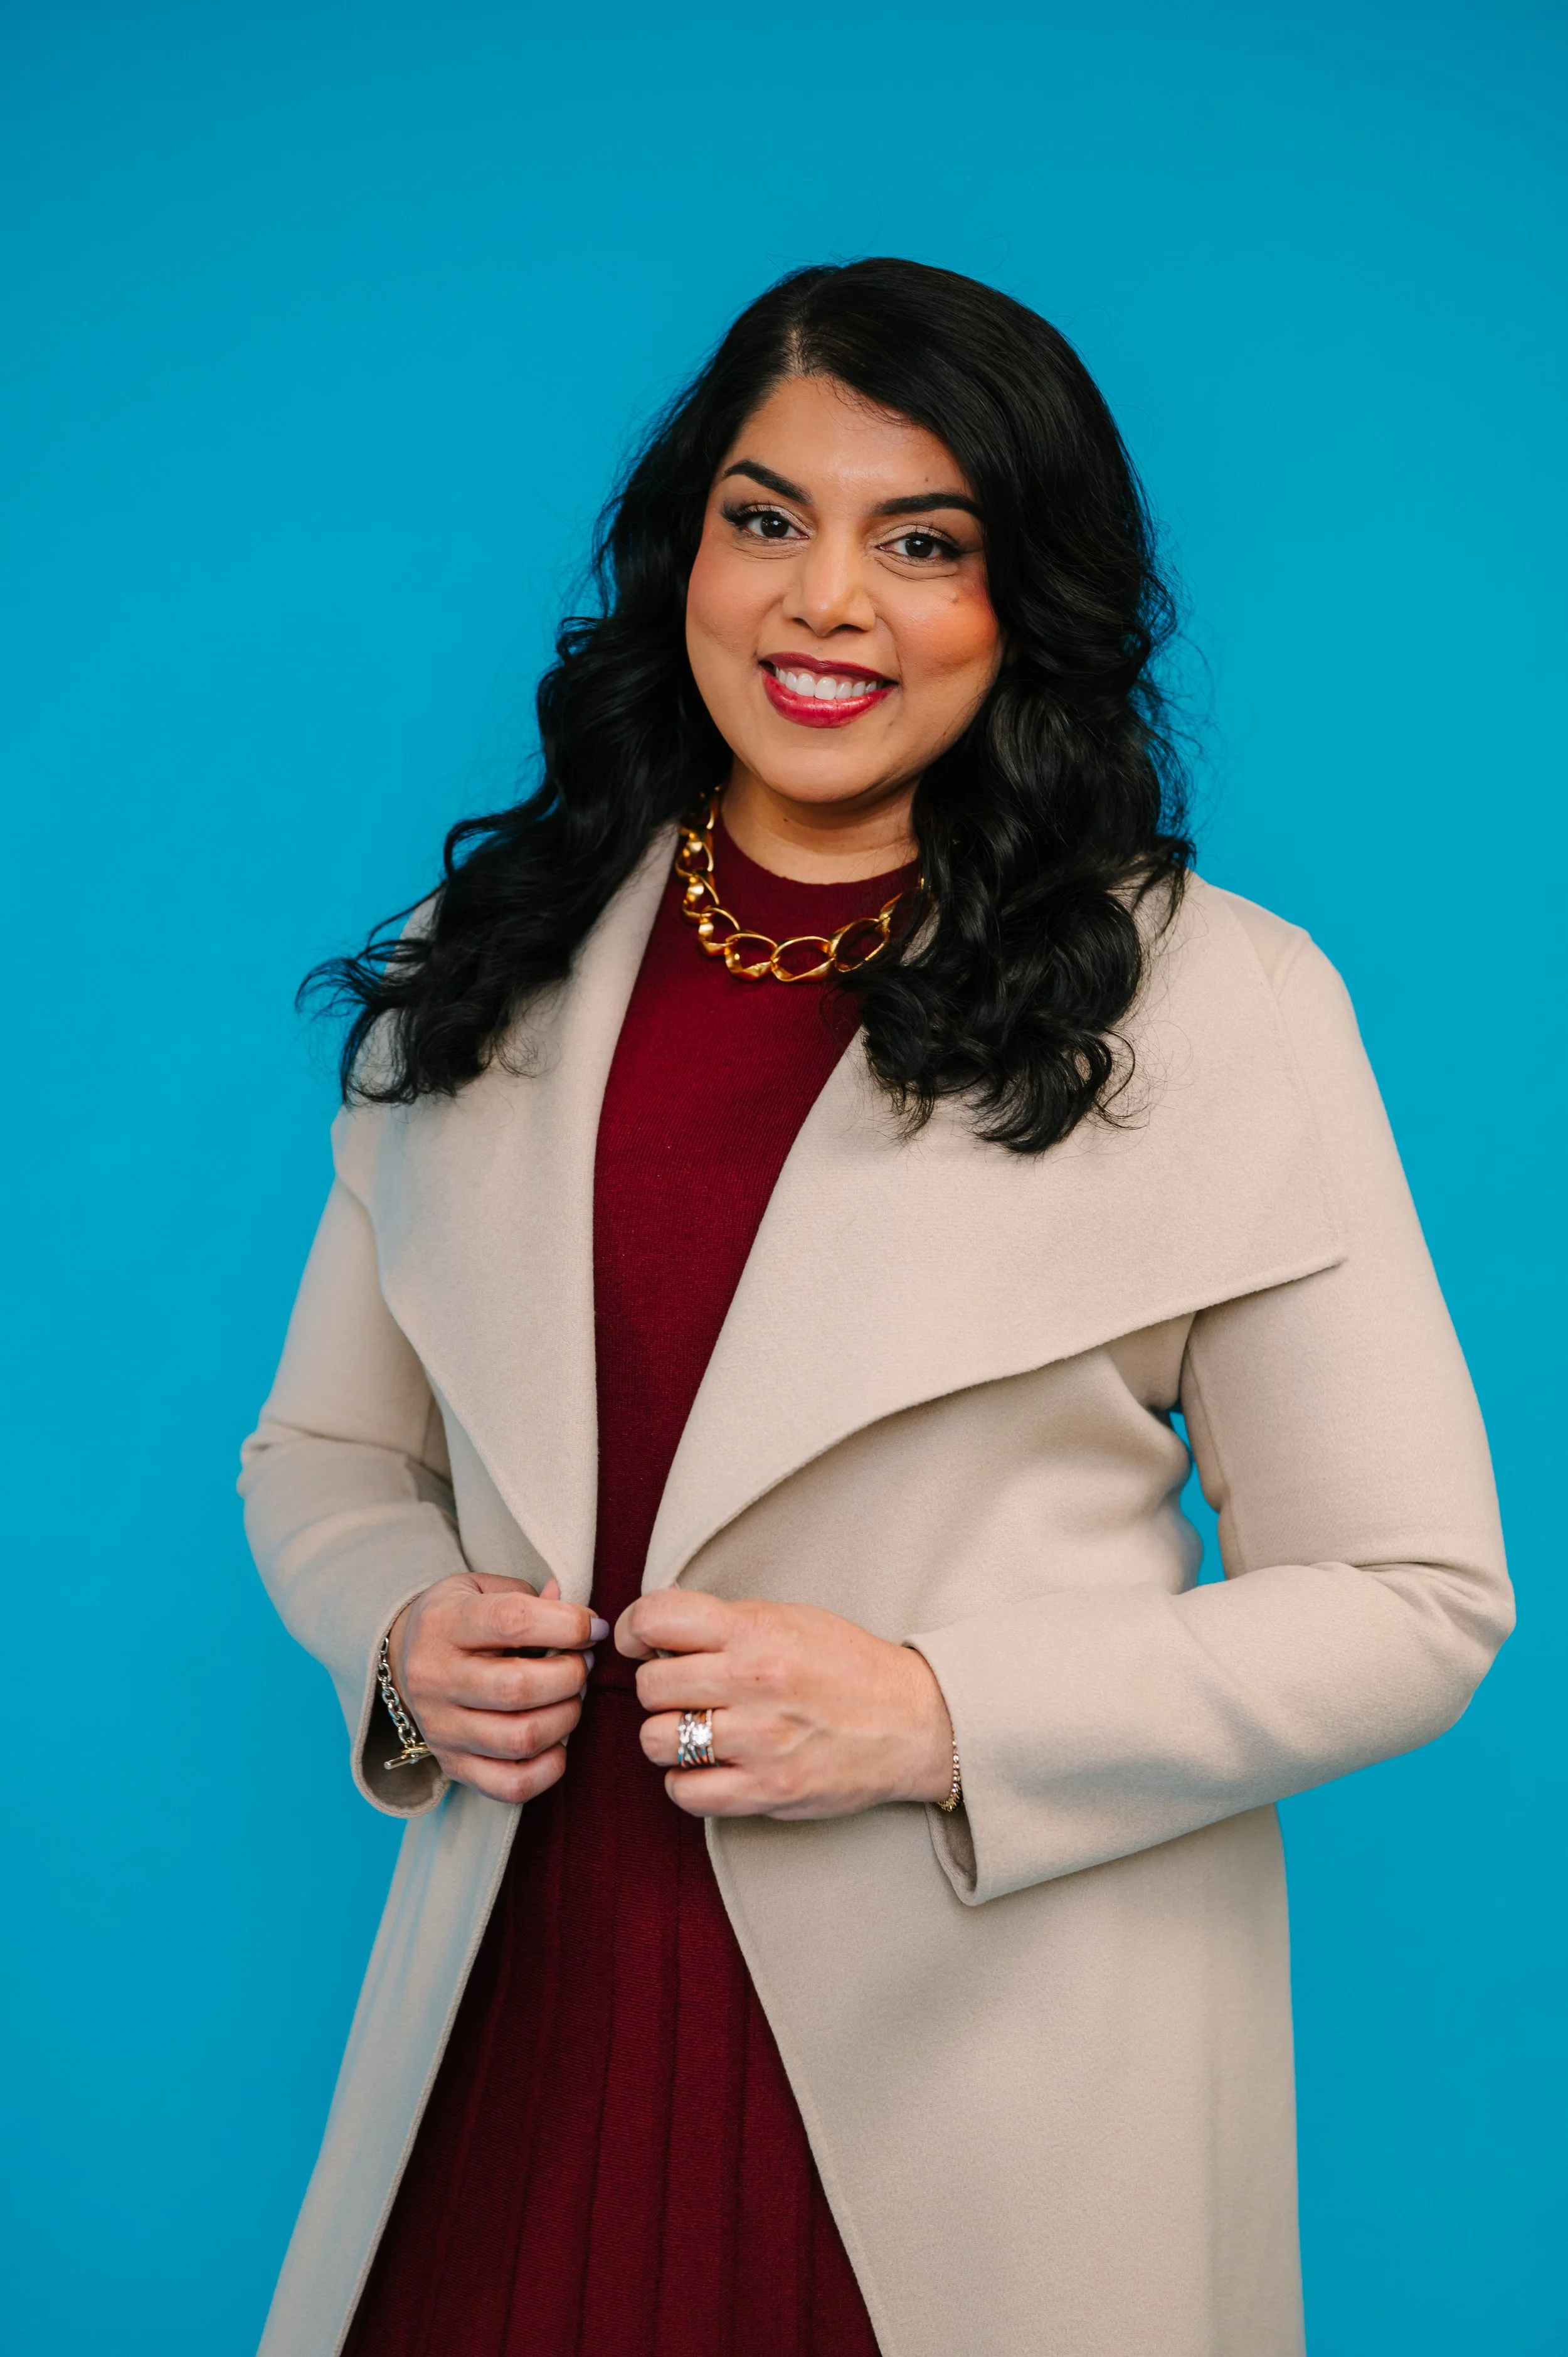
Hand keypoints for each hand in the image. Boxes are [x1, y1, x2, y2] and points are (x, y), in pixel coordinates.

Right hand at [387, 1572, 605, 1803]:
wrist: (405, 1660)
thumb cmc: (460, 1618)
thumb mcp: (483, 1589)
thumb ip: (530, 1596)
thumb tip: (577, 1611)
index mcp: (444, 1623)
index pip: (513, 1621)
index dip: (569, 1624)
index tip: (595, 1627)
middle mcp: (435, 1678)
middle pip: (519, 1688)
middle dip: (571, 1675)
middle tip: (583, 1664)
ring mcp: (441, 1729)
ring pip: (521, 1738)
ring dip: (566, 1717)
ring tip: (571, 1697)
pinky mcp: (453, 1766)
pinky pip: (512, 1785)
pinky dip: (549, 1767)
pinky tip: (557, 1739)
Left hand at [617, 1591, 953, 1819]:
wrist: (912, 1721)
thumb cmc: (847, 1665)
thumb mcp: (790, 1619)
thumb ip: (725, 1622)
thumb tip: (656, 1623)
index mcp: (756, 1631)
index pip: (658, 1617)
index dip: (635, 1628)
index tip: (640, 1642)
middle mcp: (753, 1683)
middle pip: (650, 1686)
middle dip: (656, 1687)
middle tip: (680, 1691)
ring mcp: (759, 1741)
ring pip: (656, 1740)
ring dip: (666, 1736)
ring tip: (695, 1729)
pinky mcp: (767, 1791)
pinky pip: (685, 1792)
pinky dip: (686, 1782)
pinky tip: (708, 1767)